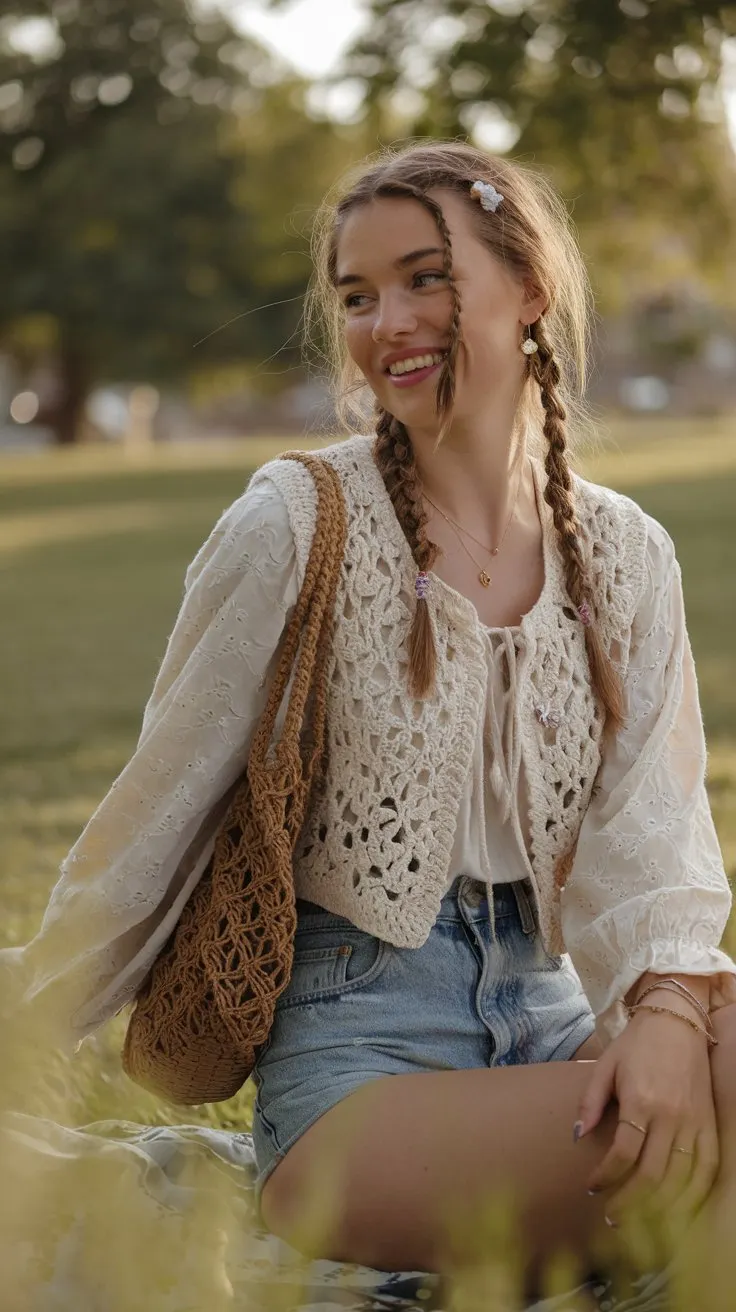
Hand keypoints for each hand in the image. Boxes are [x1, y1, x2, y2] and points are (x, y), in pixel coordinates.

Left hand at [575, 1007, 718, 1229]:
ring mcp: (694, 1122)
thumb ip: (590, 1102)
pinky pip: (707, 1170)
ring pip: (681, 1180)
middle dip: (630, 1202)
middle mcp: (671, 1116)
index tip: (592, 1187)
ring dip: (659, 1208)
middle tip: (613, 1216)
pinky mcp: (710, 1125)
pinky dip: (693, 1196)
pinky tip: (677, 1210)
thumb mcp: (605, 1066)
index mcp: (641, 1100)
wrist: (677, 1021)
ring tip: (639, 1221)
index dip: (605, 1177)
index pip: (623, 1154)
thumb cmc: (637, 1044)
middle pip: (652, 1175)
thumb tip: (578, 1137)